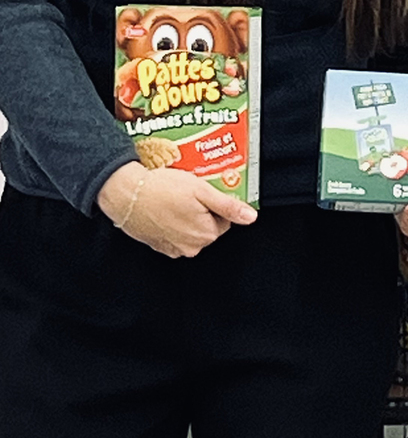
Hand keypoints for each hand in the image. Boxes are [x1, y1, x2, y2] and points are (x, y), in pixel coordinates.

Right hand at [98, 161, 256, 258]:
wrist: (126, 193)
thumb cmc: (162, 189)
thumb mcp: (202, 191)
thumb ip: (228, 206)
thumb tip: (251, 217)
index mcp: (205, 234)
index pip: (225, 219)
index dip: (215, 203)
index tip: (203, 192)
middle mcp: (190, 247)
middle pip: (208, 225)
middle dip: (202, 209)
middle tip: (189, 193)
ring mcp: (172, 248)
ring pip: (191, 229)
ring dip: (187, 215)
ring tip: (175, 198)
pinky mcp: (157, 245)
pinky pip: (174, 233)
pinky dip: (172, 222)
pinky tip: (164, 208)